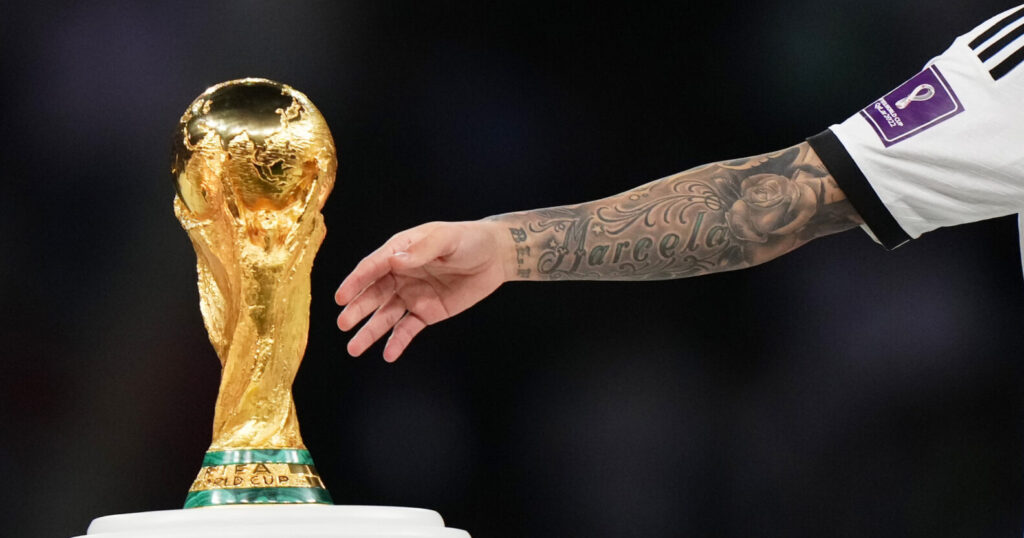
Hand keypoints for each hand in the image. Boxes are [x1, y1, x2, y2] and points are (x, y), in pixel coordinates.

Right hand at [335, 220, 510, 360]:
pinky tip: (388, 354)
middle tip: (343, 323)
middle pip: (374, 294)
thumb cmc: (468, 239)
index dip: (356, 281)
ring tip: (354, 348)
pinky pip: (408, 329)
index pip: (373, 267)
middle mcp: (400, 274)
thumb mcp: (445, 239)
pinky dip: (398, 342)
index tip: (341, 297)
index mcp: (400, 251)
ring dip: (370, 331)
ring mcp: (412, 294)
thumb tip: (395, 261)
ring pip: (385, 316)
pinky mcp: (427, 312)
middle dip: (357, 309)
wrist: (495, 256)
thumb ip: (421, 251)